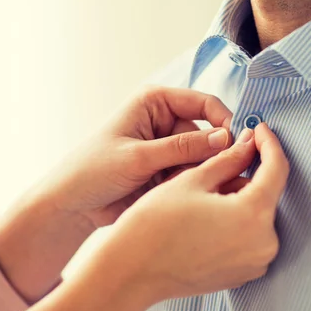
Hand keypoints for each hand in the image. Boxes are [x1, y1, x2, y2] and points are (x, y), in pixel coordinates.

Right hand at [25, 123, 289, 310]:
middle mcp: (263, 244)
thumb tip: (250, 143)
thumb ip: (229, 159)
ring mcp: (254, 263)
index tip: (259, 130)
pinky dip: (237, 220)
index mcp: (253, 216)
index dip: (269, 143)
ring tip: (209, 189)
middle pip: (268, 194)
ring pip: (258, 215)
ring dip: (242, 196)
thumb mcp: (193, 180)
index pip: (277, 169)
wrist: (131, 272)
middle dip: (251, 171)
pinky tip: (209, 213)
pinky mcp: (242, 274)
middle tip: (226, 156)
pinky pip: (249, 237)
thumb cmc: (155, 225)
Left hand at [34, 86, 233, 227]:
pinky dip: (191, 184)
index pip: (203, 104)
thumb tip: (226, 138)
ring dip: (199, 172)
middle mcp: (164, 120)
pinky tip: (180, 195)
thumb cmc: (92, 171)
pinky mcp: (167, 170)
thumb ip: (183, 147)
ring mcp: (167, 147)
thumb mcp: (139, 157)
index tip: (239, 144)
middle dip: (212, 154)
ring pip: (202, 157)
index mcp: (155, 102)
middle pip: (207, 132)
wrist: (71, 208)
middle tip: (215, 175)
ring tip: (183, 187)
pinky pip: (192, 174)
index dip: (223, 121)